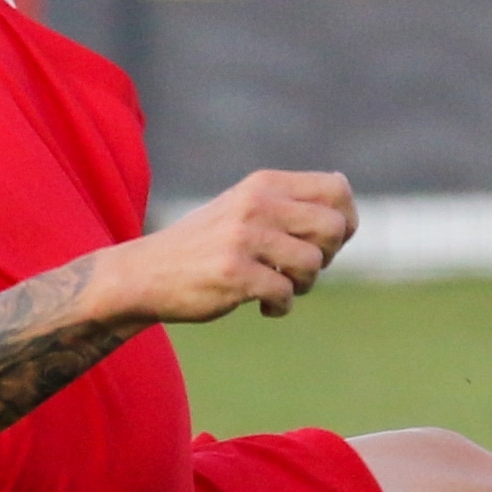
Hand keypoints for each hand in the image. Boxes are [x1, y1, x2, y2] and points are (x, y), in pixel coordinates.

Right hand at [114, 171, 353, 320]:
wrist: (145, 273)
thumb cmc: (204, 245)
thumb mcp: (243, 207)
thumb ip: (288, 202)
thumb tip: (344, 200)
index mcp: (263, 184)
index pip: (337, 188)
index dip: (346, 220)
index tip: (325, 242)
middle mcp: (256, 204)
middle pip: (333, 227)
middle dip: (328, 256)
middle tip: (300, 268)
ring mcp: (243, 238)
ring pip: (313, 263)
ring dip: (304, 285)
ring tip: (280, 288)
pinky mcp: (233, 273)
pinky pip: (285, 294)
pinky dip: (280, 307)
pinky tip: (262, 307)